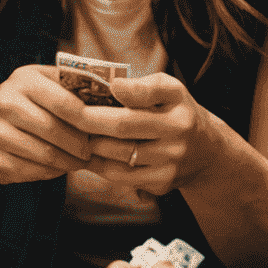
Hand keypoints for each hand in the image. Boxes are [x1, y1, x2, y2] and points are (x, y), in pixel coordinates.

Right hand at [0, 64, 92, 184]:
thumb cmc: (24, 106)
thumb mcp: (42, 84)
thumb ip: (71, 85)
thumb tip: (114, 97)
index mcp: (23, 80)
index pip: (64, 102)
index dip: (88, 119)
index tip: (103, 129)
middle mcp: (5, 103)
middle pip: (55, 130)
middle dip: (80, 144)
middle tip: (92, 150)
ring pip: (47, 154)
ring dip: (70, 161)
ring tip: (80, 160)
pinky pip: (35, 171)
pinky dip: (53, 172)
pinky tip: (58, 166)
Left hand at [79, 72, 226, 198]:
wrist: (206, 152)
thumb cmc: (172, 112)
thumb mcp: (165, 90)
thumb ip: (139, 86)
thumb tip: (107, 86)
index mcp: (177, 98)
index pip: (152, 90)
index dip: (128, 89)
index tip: (109, 86)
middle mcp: (179, 128)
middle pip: (122, 124)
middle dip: (86, 118)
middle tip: (61, 112)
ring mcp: (172, 158)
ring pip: (117, 153)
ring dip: (88, 144)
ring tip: (67, 134)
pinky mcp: (163, 181)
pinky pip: (120, 175)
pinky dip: (97, 165)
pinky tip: (84, 155)